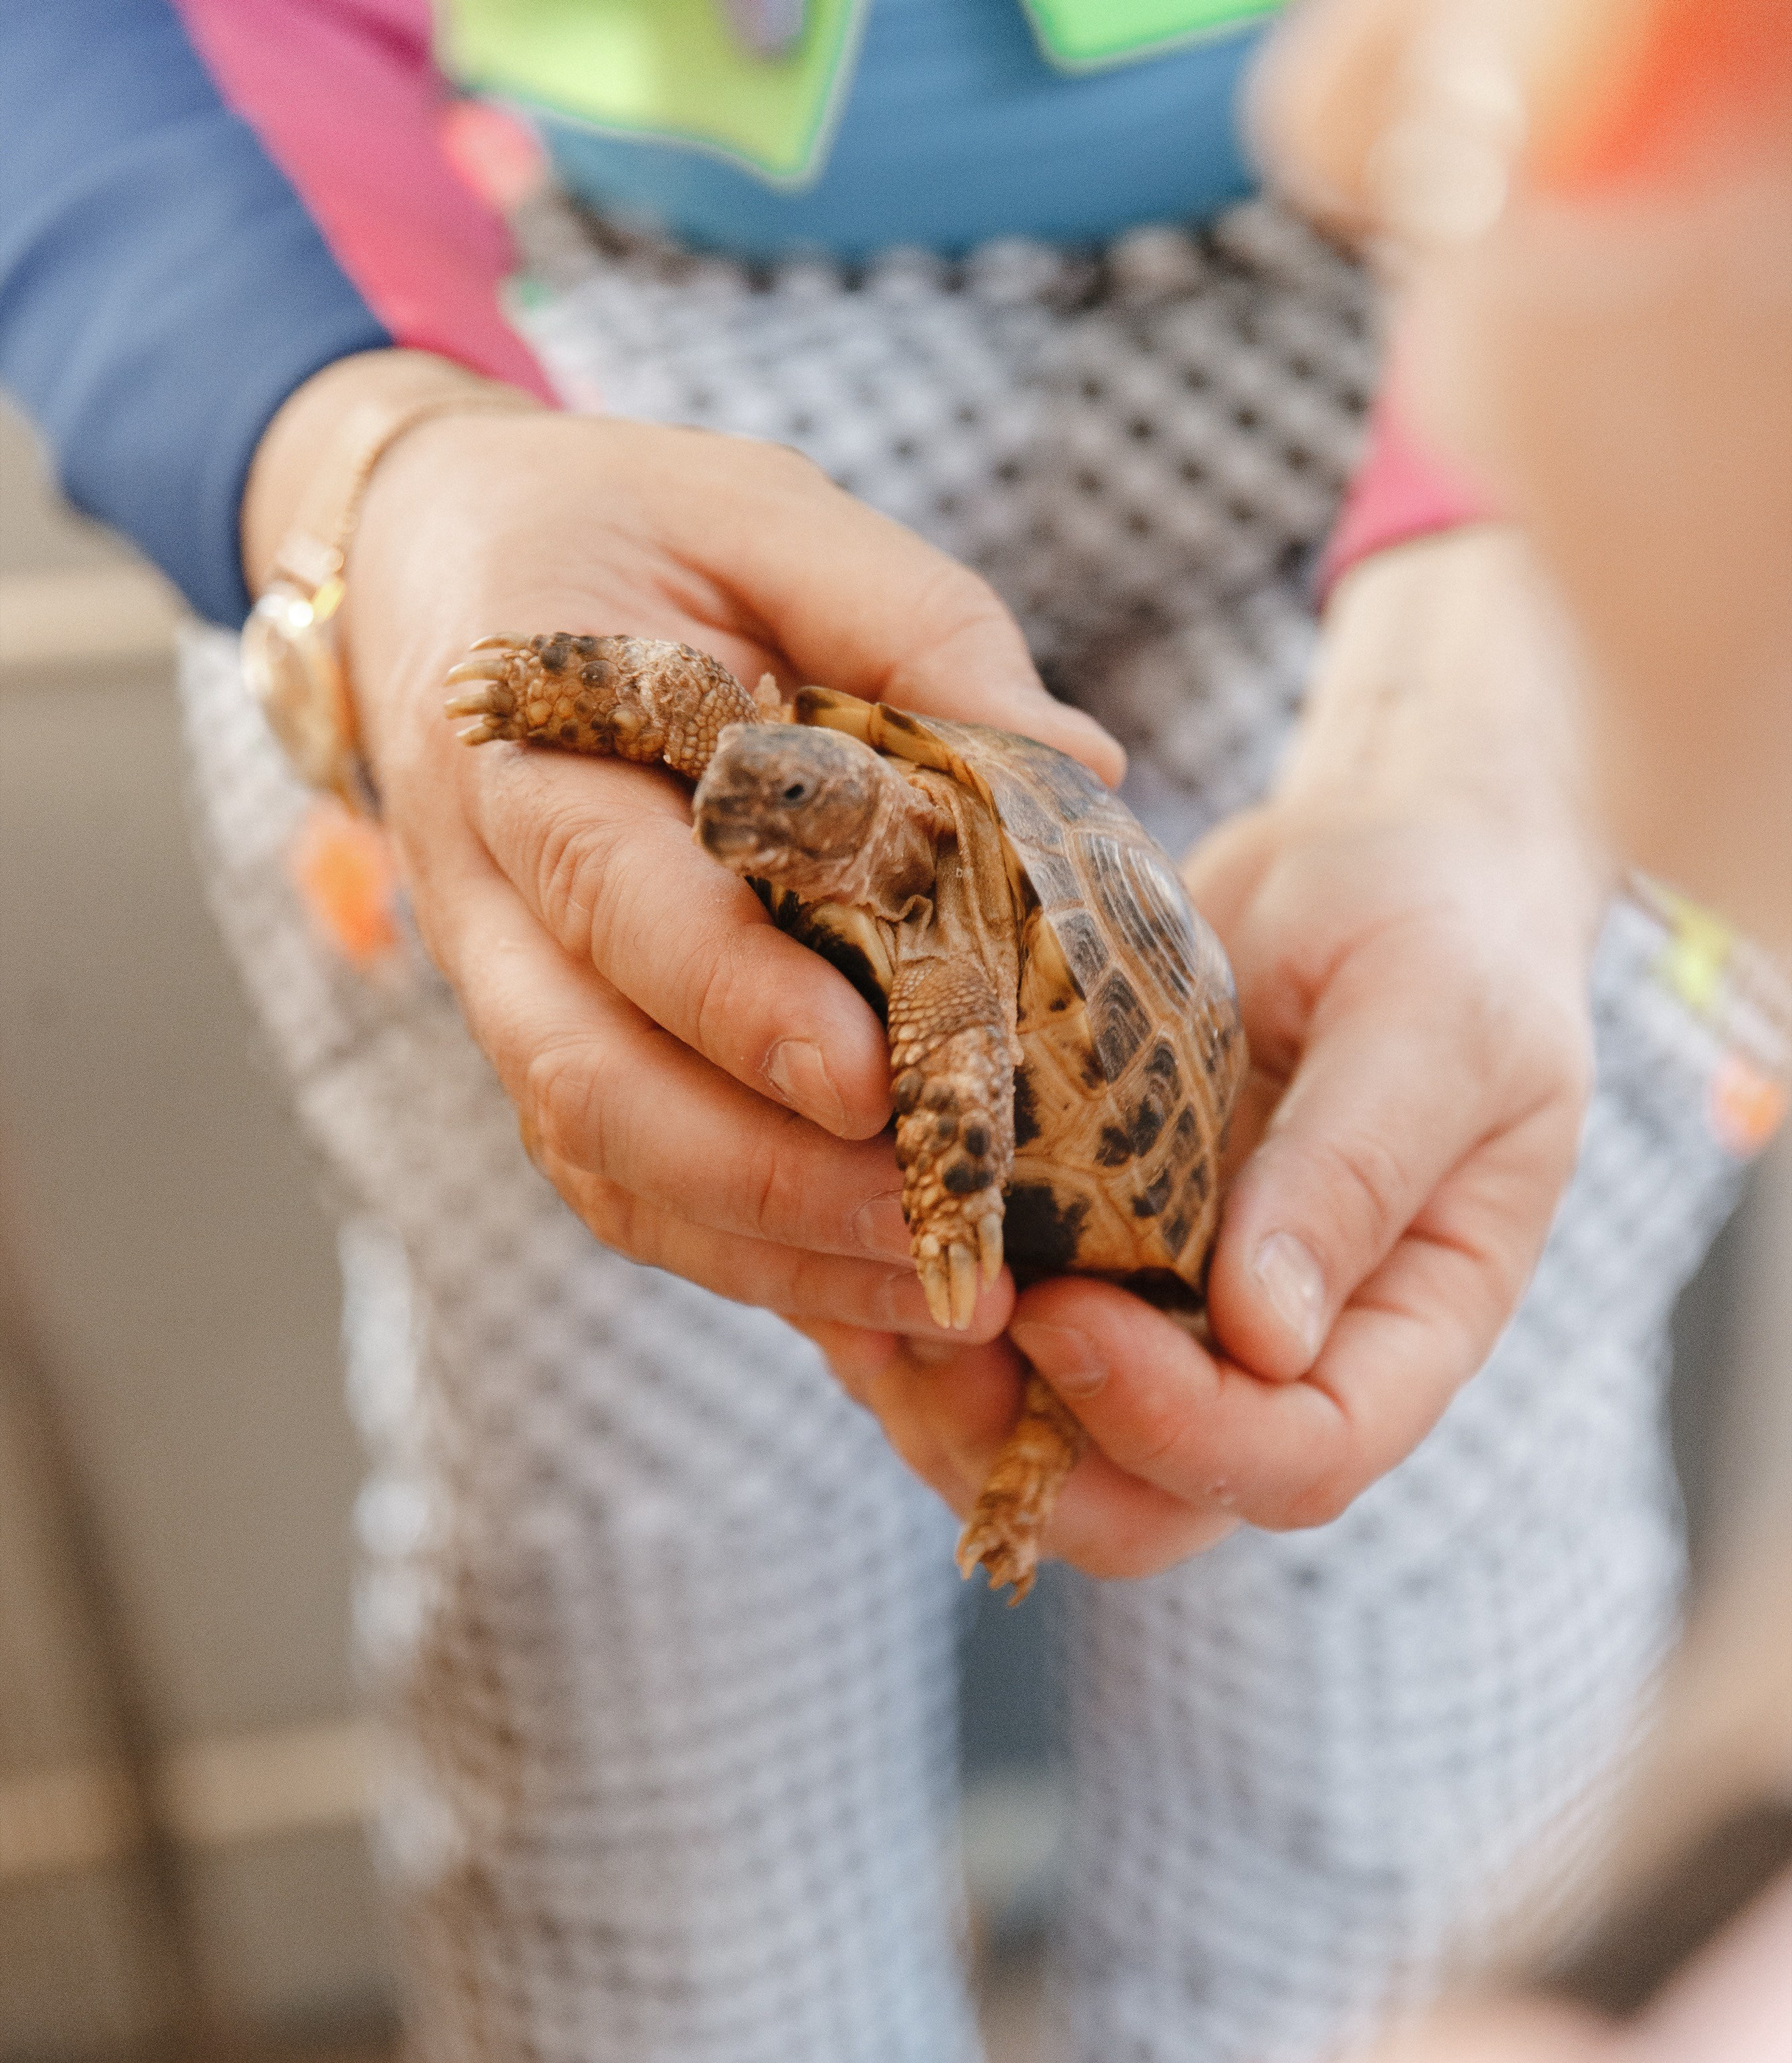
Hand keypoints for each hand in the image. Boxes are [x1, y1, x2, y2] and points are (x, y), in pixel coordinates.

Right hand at [242, 350, 1121, 1337]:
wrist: (441, 572)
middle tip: (938, 1224)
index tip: (870, 1079)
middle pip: (590, 1080)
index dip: (733, 1000)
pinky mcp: (551, 1052)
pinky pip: (622, 1188)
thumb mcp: (758, 509)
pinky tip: (873, 1288)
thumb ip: (909, 620)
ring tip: (937, 1290)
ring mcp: (507, 994)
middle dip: (764, 1174)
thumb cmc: (623, 532)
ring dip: (764, 1246)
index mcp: (522, 745)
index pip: (613, 898)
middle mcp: (486, 897)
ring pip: (602, 1163)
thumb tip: (1080, 772)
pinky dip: (741, 1256)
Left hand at [805, 528, 1606, 1572]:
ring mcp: (1172, 1329)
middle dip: (1028, 1457)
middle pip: (1147, 1510)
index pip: (1298, 1462)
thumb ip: (1355, 1172)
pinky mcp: (1083, 1271)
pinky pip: (982, 1357)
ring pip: (1040, 1455)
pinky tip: (848, 1235)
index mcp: (1404, 1333)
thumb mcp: (1429, 1023)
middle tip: (935, 1333)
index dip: (1176, 1427)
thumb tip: (1262, 1338)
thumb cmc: (1439, 929)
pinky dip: (905, 1322)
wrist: (1373, 862)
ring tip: (869, 1284)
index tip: (1066, 1312)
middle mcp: (1279, 1367)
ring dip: (941, 1404)